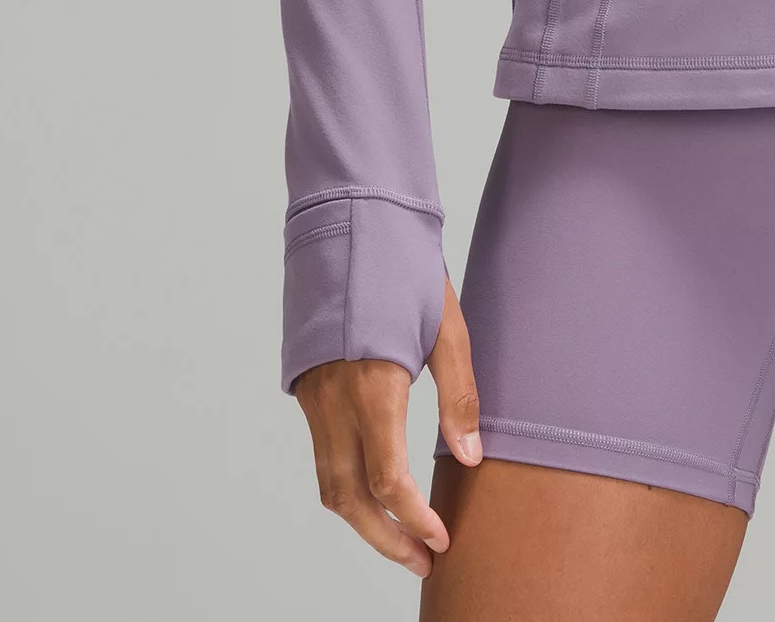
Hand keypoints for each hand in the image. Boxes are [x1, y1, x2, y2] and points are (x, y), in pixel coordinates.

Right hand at [293, 272, 483, 575]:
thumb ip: (458, 395)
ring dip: (362, 517)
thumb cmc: (404, 264)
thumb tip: (469, 457)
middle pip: (349, 498)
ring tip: (401, 535)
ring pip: (328, 479)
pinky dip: (346, 481)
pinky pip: (322, 449)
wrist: (349, 215)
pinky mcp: (306, 383)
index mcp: (373, 383)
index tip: (440, 541)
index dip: (414, 519)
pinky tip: (376, 485)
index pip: (388, 479)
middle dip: (385, 538)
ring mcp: (313, 391)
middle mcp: (334, 396)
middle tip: (422, 560)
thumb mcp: (447, 325)